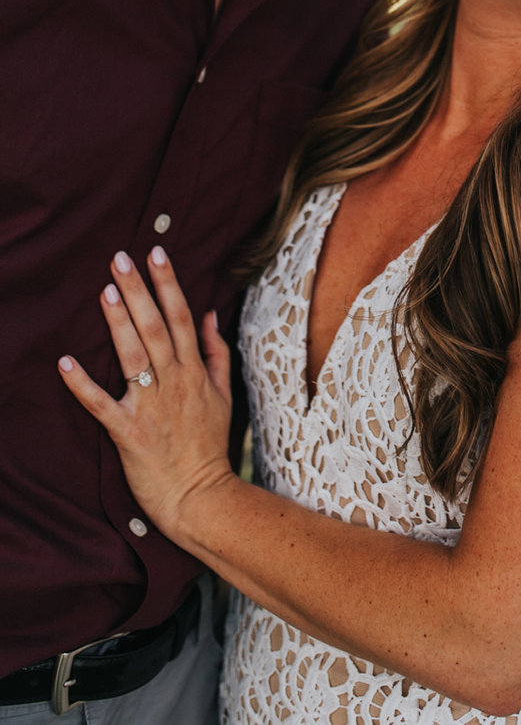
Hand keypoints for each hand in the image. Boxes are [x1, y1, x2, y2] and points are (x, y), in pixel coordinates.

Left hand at [58, 247, 234, 541]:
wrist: (201, 498)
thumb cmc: (209, 447)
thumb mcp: (225, 395)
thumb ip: (217, 353)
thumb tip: (210, 313)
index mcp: (195, 372)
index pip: (181, 317)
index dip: (168, 283)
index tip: (155, 253)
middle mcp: (174, 382)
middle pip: (155, 327)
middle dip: (138, 290)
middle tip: (120, 258)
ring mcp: (151, 406)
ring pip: (133, 355)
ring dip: (119, 322)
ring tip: (105, 291)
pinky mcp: (127, 432)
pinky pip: (101, 404)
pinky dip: (82, 384)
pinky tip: (65, 362)